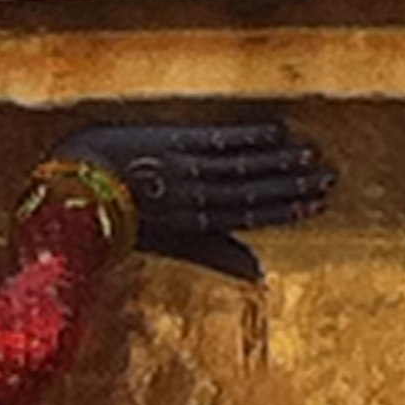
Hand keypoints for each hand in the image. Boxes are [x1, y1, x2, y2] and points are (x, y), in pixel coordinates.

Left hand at [56, 119, 332, 282]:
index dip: (288, 210)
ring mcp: (184, 171)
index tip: (320, 203)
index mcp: (196, 224)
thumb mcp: (169, 243)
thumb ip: (215, 254)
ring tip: (312, 155)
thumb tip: (260, 275)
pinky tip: (277, 129)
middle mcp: (196, 199)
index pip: (252, 216)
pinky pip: (218, 140)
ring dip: (279, 162)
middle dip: (294, 186)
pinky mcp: (171, 145)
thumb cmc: (118, 215)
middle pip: (254, 192)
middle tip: (331, 177)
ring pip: (242, 168)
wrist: (74, 186)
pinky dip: (250, 136)